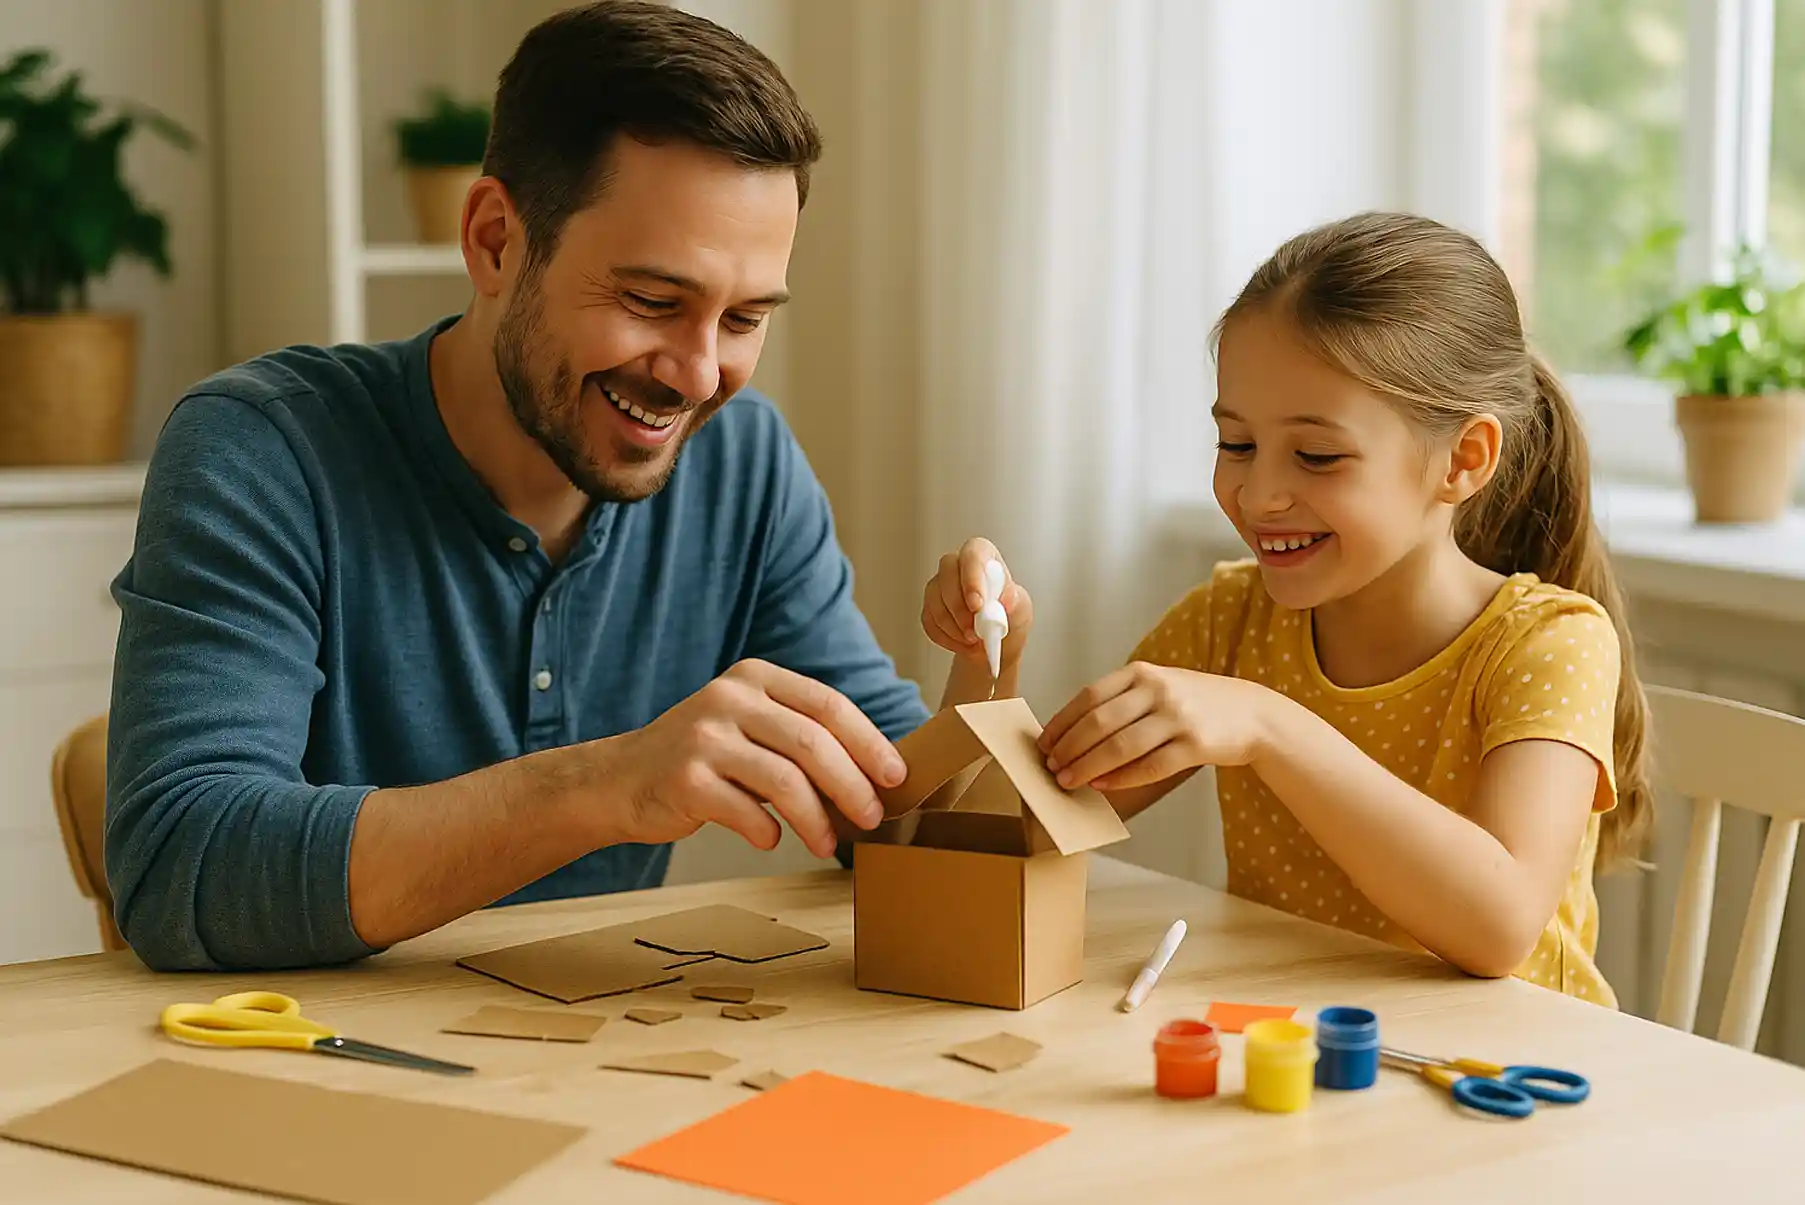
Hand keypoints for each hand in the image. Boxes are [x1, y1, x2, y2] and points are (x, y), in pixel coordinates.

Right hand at [605, 659, 906, 858]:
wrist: (619, 779)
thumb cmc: (703, 759)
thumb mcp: (749, 727)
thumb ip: (799, 737)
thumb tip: (874, 776)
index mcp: (755, 678)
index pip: (827, 704)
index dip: (869, 742)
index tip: (896, 776)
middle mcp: (729, 699)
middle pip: (812, 742)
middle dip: (852, 785)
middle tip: (873, 817)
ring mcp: (703, 737)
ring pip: (784, 780)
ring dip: (817, 819)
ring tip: (828, 844)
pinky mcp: (684, 778)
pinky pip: (745, 811)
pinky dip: (768, 831)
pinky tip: (772, 839)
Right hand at [920, 537, 1032, 667]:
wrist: (997, 642)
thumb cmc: (1009, 616)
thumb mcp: (1021, 608)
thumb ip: (1013, 601)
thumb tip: (1004, 601)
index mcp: (984, 556)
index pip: (973, 554)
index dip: (972, 578)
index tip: (977, 605)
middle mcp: (958, 565)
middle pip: (948, 574)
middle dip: (959, 608)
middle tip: (975, 632)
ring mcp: (940, 584)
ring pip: (936, 600)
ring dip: (954, 627)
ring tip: (974, 640)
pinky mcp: (929, 606)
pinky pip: (930, 621)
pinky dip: (947, 638)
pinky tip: (962, 642)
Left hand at [1037, 663, 1279, 790]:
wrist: (1252, 713)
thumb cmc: (1195, 703)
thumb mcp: (1158, 688)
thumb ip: (1121, 703)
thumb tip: (1072, 736)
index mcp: (1141, 673)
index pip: (1089, 698)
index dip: (1062, 723)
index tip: (1044, 744)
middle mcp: (1158, 690)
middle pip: (1100, 723)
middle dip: (1069, 749)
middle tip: (1052, 768)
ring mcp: (1178, 716)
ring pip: (1120, 746)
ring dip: (1088, 766)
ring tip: (1069, 781)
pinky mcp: (1195, 745)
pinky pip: (1150, 766)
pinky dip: (1122, 778)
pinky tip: (1103, 785)